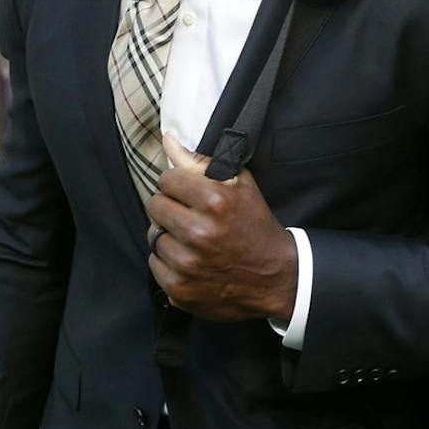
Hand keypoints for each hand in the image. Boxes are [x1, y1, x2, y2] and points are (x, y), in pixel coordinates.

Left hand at [146, 134, 297, 322]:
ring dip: (168, 236)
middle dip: (170, 207)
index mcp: (214, 201)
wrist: (276, 278)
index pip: (167, 179)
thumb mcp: (238, 186)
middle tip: (189, 217)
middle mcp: (199, 233)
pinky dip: (167, 261)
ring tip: (191, 240)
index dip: (178, 185)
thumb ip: (199, 161)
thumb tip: (167, 139)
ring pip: (152, 236)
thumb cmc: (255, 225)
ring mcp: (187, 264)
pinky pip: (154, 264)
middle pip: (155, 205)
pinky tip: (189, 260)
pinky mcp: (180, 289)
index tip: (189, 194)